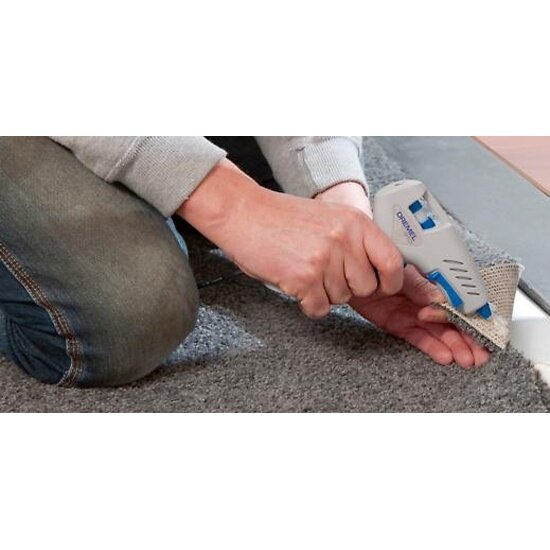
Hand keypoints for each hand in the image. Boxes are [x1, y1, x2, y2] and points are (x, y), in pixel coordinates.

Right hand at [178, 160, 403, 317]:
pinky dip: (306, 302)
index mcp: (356, 222)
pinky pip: (319, 308)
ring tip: (303, 270)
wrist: (243, 214)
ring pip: (340, 300)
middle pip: (365, 288)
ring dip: (322, 292)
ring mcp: (325, 260)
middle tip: (323, 273)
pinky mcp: (304, 279)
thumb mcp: (329, 218)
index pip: (393, 261)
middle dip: (346, 287)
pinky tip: (294, 282)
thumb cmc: (281, 218)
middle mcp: (345, 240)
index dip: (389, 281)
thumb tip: (375, 272)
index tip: (381, 287)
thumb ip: (354, 240)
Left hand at [350, 265, 490, 367]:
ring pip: (439, 334)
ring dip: (454, 347)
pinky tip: (445, 356)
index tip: (483, 333)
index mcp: (434, 284)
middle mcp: (427, 301)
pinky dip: (432, 347)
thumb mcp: (405, 271)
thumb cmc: (382, 263)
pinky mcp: (400, 325)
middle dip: (468, 340)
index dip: (472, 320)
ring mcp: (414, 314)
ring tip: (465, 359)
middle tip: (478, 355)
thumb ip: (422, 287)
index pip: (459, 304)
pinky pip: (419, 338)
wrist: (357, 270)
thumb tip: (440, 300)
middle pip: (453, 323)